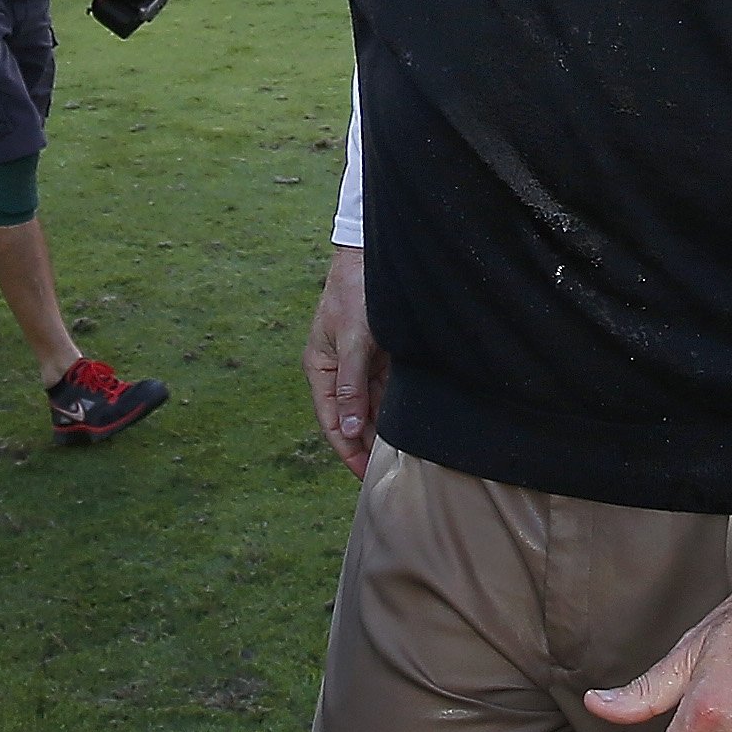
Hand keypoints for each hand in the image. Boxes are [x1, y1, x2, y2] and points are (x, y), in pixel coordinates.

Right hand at [305, 243, 384, 470]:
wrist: (372, 254)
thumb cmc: (355, 292)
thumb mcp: (353, 340)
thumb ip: (351, 385)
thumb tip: (350, 429)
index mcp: (321, 368)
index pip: (333, 421)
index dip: (347, 450)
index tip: (364, 476)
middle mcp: (339, 371)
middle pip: (353, 418)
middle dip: (368, 444)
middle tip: (391, 473)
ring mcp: (360, 364)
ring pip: (373, 406)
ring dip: (384, 429)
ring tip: (404, 456)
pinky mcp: (381, 356)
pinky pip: (387, 390)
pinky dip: (396, 408)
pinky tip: (411, 426)